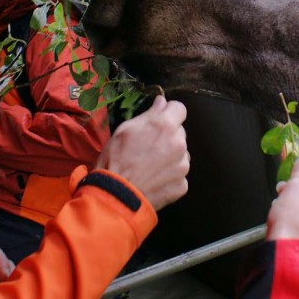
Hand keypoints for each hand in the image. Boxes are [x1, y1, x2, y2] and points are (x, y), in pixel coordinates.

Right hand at [96, 95, 189, 210]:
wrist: (116, 196)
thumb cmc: (115, 160)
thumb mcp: (125, 130)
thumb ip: (148, 114)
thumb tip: (162, 102)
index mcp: (165, 126)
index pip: (179, 108)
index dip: (169, 112)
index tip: (160, 119)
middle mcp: (179, 143)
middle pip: (179, 132)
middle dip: (167, 136)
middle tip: (148, 147)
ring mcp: (183, 166)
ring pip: (181, 154)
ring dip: (170, 156)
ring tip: (149, 166)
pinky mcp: (183, 185)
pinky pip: (179, 174)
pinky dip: (169, 176)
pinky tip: (153, 180)